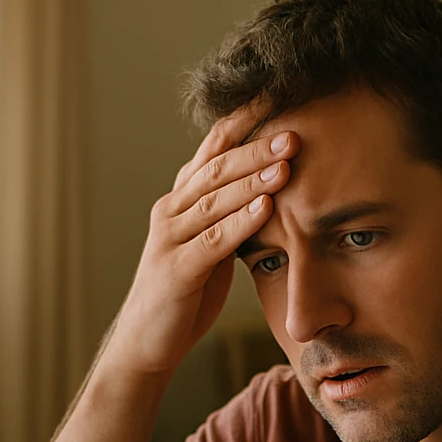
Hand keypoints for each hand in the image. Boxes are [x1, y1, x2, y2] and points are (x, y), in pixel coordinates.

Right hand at [105, 108, 298, 376]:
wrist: (147, 342)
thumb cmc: (185, 294)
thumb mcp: (209, 246)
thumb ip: (228, 215)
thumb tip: (270, 188)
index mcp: (181, 200)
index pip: (213, 149)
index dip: (243, 122)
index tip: (278, 99)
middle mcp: (171, 211)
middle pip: (216, 168)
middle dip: (256, 146)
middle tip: (293, 129)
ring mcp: (170, 239)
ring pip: (214, 199)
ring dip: (253, 178)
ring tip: (286, 161)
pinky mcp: (176, 270)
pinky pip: (213, 241)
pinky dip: (240, 221)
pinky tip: (266, 207)